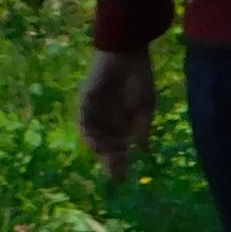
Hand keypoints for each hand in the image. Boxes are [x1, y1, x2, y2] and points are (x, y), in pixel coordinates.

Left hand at [78, 48, 156, 180]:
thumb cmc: (140, 78)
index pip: (118, 146)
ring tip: (110, 160)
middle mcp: (105, 120)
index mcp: (120, 121)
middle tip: (116, 174)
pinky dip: (90, 135)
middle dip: (110, 161)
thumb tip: (144, 151)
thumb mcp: (146, 107)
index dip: (121, 161)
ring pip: (93, 137)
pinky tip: (98, 144)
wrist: (128, 54)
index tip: (125, 177)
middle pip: (105, 145)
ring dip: (100, 150)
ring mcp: (93, 112)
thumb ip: (143, 129)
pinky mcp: (84, 103)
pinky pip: (84, 123)